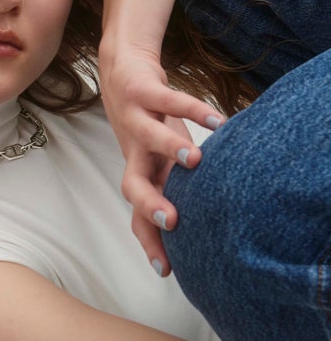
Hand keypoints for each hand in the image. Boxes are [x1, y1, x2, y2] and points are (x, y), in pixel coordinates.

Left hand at [99, 44, 223, 275]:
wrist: (122, 70)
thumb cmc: (150, 123)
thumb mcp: (162, 158)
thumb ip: (176, 183)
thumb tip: (205, 218)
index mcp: (141, 173)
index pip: (139, 216)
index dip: (149, 242)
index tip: (165, 270)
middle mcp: (133, 152)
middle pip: (131, 185)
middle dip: (149, 204)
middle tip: (173, 221)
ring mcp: (135, 120)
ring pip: (147, 137)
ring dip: (169, 149)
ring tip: (196, 160)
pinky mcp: (143, 90)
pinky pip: (169, 100)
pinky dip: (192, 109)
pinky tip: (218, 120)